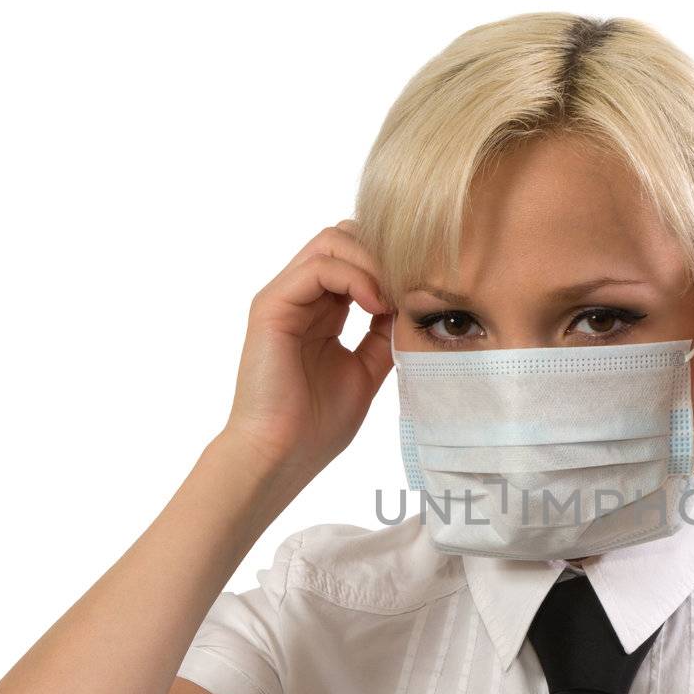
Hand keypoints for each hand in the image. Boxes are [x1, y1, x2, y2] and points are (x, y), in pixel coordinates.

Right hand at [221, 221, 394, 481]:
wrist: (281, 455)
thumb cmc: (317, 425)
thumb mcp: (366, 372)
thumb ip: (383, 337)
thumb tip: (411, 307)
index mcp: (323, 312)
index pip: (358, 259)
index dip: (392, 266)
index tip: (422, 292)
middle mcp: (301, 298)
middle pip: (345, 239)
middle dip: (384, 254)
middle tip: (411, 285)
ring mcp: (285, 298)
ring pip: (332, 242)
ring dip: (373, 261)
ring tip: (394, 297)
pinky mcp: (272, 305)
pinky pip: (318, 267)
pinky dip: (354, 277)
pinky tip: (376, 305)